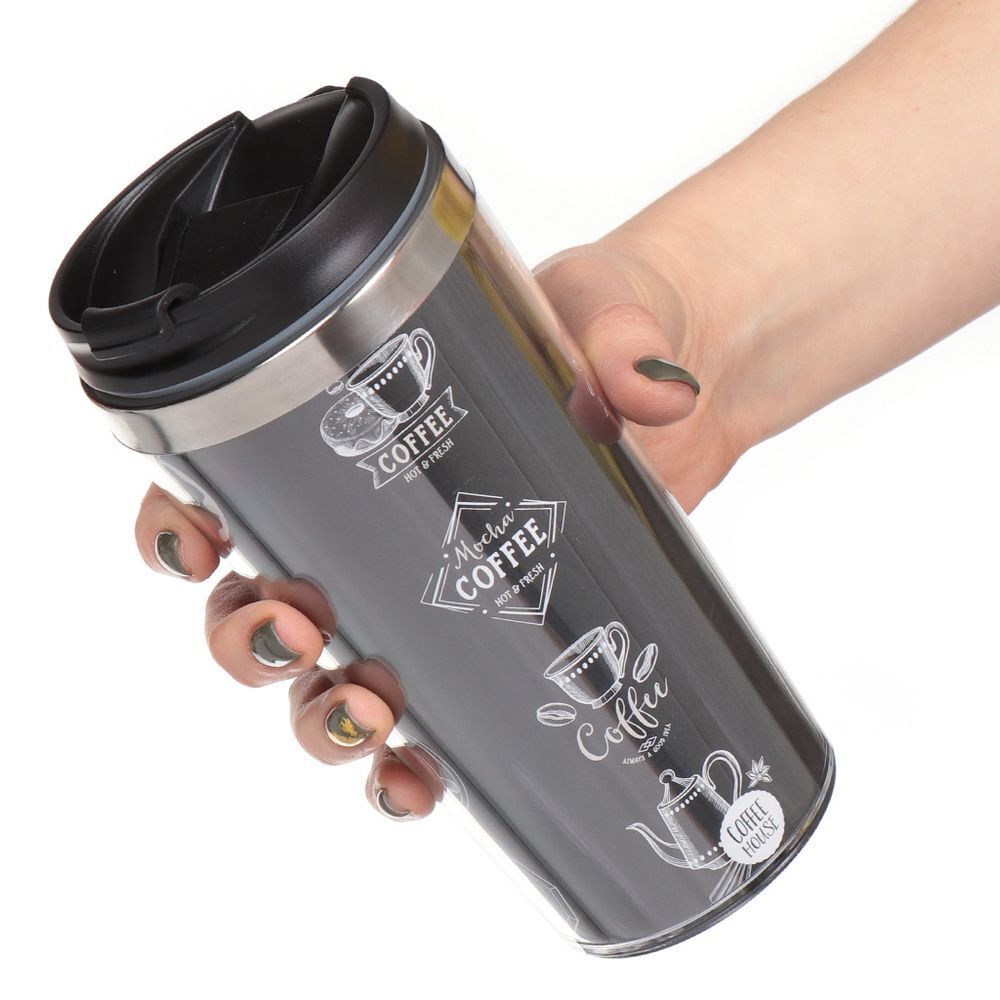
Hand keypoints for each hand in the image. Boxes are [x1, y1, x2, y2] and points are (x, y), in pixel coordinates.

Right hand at [131, 229, 746, 822]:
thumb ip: (621, 336)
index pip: (229, 478)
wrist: (685, 359)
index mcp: (357, 426)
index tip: (200, 545)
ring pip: (320, 680)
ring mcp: (427, 591)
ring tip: (366, 714)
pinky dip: (401, 768)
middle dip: (248, 637)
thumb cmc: (605, 315)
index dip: (183, 522)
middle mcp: (373, 520)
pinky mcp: (494, 636)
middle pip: (256, 602)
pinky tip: (420, 779)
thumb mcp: (605, 305)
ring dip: (315, 716)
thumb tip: (650, 388)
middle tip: (298, 630)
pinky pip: (426, 720)